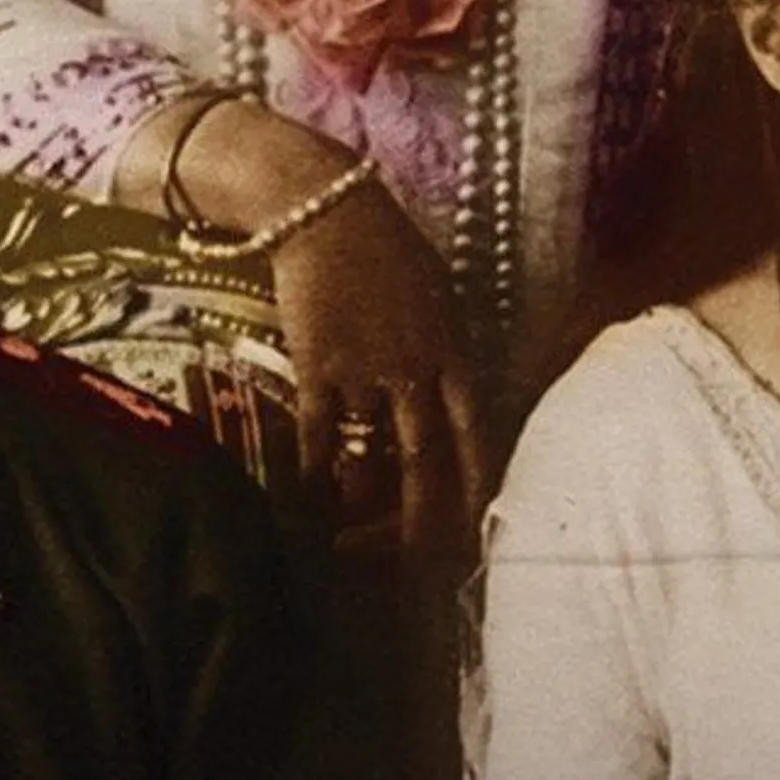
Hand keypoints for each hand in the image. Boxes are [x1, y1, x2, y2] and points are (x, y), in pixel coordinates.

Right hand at [272, 179, 485, 560]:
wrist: (326, 210)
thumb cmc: (386, 248)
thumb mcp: (439, 296)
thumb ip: (447, 351)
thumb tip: (452, 397)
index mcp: (454, 354)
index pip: (476, 438)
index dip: (476, 489)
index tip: (476, 528)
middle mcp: (414, 372)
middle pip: (425, 466)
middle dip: (421, 525)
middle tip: (417, 568)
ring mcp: (364, 372)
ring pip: (366, 459)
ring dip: (359, 507)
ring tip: (350, 542)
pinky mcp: (317, 367)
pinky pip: (317, 436)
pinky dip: (311, 473)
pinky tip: (303, 500)